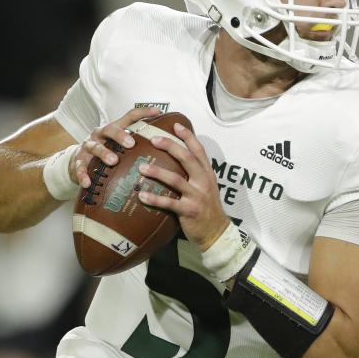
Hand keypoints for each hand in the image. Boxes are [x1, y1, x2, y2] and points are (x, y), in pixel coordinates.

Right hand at [69, 106, 162, 187]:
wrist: (77, 160)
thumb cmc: (106, 150)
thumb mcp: (118, 144)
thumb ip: (137, 143)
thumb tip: (165, 144)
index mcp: (113, 128)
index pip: (129, 116)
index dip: (143, 112)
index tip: (158, 110)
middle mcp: (100, 134)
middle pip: (110, 129)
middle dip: (120, 135)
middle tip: (131, 143)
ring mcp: (88, 146)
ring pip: (95, 147)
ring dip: (104, 153)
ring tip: (113, 161)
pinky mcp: (78, 160)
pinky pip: (80, 167)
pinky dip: (83, 174)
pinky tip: (88, 183)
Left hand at [135, 122, 230, 251]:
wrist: (216, 233)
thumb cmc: (207, 208)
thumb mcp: (207, 187)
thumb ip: (196, 174)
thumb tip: (177, 160)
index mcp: (207, 174)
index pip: (199, 150)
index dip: (188, 136)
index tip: (176, 125)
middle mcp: (203, 182)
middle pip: (187, 158)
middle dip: (170, 146)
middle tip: (153, 139)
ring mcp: (197, 196)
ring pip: (176, 179)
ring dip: (157, 172)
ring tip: (141, 168)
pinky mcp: (189, 211)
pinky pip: (169, 203)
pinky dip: (155, 199)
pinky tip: (141, 195)